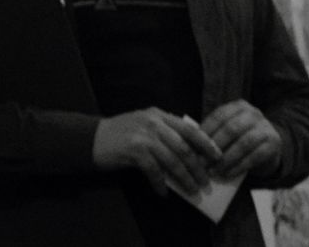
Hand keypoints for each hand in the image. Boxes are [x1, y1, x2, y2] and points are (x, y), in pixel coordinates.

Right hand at [91, 108, 220, 195]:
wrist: (91, 138)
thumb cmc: (120, 135)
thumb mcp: (144, 126)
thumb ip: (164, 133)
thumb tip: (189, 154)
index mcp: (158, 115)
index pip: (189, 128)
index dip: (205, 143)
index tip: (217, 156)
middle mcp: (153, 122)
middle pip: (184, 147)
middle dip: (198, 167)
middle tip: (206, 182)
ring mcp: (143, 135)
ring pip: (173, 160)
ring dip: (184, 178)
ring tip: (191, 191)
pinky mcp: (133, 150)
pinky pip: (154, 170)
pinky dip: (161, 183)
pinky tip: (164, 192)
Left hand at [200, 99, 281, 179]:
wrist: (270, 147)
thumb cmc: (241, 139)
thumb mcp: (228, 131)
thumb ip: (214, 134)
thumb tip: (192, 147)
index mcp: (238, 106)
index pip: (218, 116)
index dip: (205, 132)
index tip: (194, 148)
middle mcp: (253, 113)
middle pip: (231, 129)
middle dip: (214, 147)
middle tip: (201, 162)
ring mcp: (266, 127)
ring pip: (243, 143)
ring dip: (226, 159)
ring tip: (213, 170)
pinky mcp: (274, 144)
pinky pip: (254, 156)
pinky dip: (239, 166)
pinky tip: (227, 173)